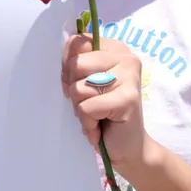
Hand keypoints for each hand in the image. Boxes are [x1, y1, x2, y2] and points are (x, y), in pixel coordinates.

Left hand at [62, 35, 149, 174]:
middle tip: (89, 103)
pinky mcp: (128, 99)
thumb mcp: (86, 83)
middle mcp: (126, 58)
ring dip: (81, 108)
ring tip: (96, 115)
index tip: (76, 83)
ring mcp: (129, 77)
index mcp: (115, 49)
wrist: (128, 147)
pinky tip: (100, 127)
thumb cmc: (102, 113)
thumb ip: (76, 66)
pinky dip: (88, 123)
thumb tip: (61, 61)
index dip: (67, 66)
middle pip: (75, 64)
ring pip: (79, 87)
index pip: (76, 42)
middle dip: (74, 89)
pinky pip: (86, 107)